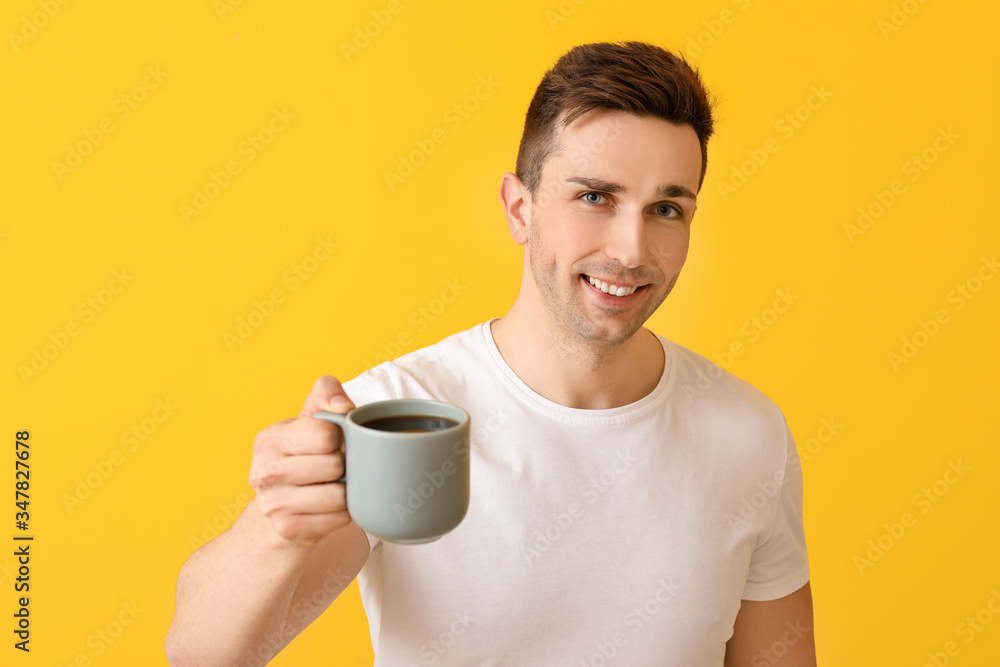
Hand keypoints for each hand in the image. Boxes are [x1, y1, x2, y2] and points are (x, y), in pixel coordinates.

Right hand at [249, 375, 356, 546]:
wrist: (281, 506)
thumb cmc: (304, 454)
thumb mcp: (309, 418)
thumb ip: (326, 394)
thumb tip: (343, 407)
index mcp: (269, 439)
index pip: (324, 434)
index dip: (340, 436)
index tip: (333, 442)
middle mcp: (264, 472)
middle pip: (334, 465)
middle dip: (345, 465)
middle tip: (337, 467)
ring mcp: (273, 505)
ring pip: (338, 495)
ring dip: (347, 491)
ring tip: (336, 485)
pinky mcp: (289, 530)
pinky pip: (338, 519)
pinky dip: (344, 513)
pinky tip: (332, 506)